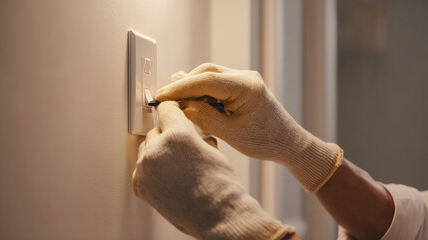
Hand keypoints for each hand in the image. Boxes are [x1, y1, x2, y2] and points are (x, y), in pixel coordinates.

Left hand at [132, 101, 294, 239]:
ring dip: (158, 152)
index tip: (171, 110)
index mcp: (177, 135)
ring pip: (147, 149)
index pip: (166, 109)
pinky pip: (142, 168)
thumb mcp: (211, 148)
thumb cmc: (220, 185)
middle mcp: (157, 149)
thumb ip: (193, 136)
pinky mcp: (140, 185)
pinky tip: (169, 177)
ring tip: (176, 166)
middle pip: (155, 131)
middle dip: (167, 136)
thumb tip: (187, 132)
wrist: (218, 214)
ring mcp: (145, 168)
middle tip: (181, 148)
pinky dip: (152, 170)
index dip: (172, 109)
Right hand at [155, 63, 342, 191]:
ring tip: (175, 102)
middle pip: (206, 72)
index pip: (206, 80)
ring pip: (210, 75)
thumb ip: (204, 118)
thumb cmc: (265, 142)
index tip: (161, 96)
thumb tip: (181, 106)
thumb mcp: (231, 134)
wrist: (287, 143)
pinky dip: (202, 92)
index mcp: (247, 87)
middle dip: (184, 85)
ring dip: (192, 87)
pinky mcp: (241, 86)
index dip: (181, 87)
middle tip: (165, 100)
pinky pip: (217, 83)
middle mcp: (246, 77)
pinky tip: (192, 101)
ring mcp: (244, 80)